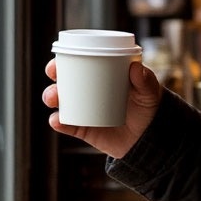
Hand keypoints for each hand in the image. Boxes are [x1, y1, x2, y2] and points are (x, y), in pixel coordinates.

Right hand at [42, 58, 162, 158]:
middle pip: (63, 82)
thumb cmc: (148, 107)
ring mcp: (84, 111)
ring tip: (54, 99)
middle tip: (54, 77)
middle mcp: (87, 92)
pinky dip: (58, 122)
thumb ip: (145, 80)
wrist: (150, 138)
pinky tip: (56, 120)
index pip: (77, 65)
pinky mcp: (84, 130)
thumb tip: (135, 67)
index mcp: (99, 77)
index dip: (62, 61)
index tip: (57, 61)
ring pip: (60, 103)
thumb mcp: (149, 92)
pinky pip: (66, 125)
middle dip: (53, 79)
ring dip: (51, 97)